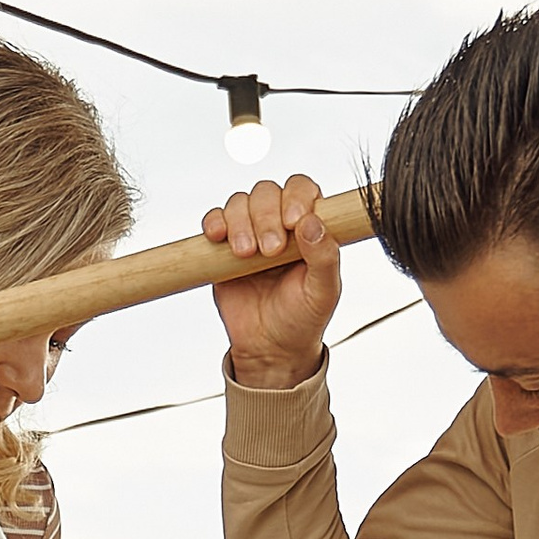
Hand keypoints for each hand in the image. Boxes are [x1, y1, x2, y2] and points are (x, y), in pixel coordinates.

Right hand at [203, 173, 341, 391]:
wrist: (269, 348)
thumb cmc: (301, 318)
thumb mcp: (324, 292)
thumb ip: (325, 256)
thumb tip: (312, 223)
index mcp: (309, 227)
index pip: (303, 190)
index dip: (296, 197)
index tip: (293, 221)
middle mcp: (279, 224)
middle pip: (267, 192)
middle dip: (266, 216)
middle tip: (269, 251)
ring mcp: (250, 232)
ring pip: (240, 202)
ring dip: (240, 222)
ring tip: (246, 255)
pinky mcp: (223, 247)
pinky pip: (214, 220)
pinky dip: (214, 222)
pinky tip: (219, 238)